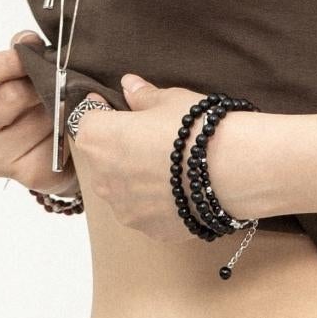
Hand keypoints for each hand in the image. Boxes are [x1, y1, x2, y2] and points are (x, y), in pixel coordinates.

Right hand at [0, 36, 77, 199]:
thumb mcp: (11, 72)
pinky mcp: (26, 175)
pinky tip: (64, 127)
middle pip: (9, 96)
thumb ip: (16, 54)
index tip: (28, 51)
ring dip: (56, 104)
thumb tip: (26, 41)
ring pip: (37, 118)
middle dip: (37, 82)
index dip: (1, 63)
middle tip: (54, 78)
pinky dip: (66, 127)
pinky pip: (55, 140)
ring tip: (58, 105)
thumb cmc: (20, 101)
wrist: (43, 147)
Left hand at [69, 75, 228, 237]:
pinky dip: (154, 200)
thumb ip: (142, 98)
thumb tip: (129, 87)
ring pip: (122, 190)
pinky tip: (178, 188)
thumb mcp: (167, 101)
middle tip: (147, 137)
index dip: (101, 111)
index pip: (85, 120)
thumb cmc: (194, 130)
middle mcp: (103, 180)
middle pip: (101, 160)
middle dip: (117, 148)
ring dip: (134, 178)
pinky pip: (145, 211)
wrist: (230, 172)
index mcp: (98, 140)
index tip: (114, 106)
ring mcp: (125, 210)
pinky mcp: (149, 230)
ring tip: (167, 167)